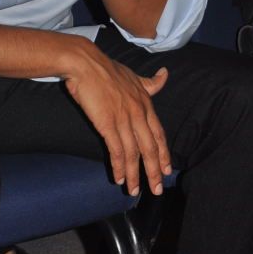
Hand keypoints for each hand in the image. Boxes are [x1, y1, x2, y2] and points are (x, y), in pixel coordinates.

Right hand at [64, 44, 170, 196]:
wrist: (85, 63)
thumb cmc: (106, 68)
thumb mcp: (133, 75)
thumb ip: (150, 82)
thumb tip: (165, 75)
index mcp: (145, 103)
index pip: (159, 133)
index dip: (163, 153)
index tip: (167, 169)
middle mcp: (138, 113)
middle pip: (150, 148)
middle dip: (154, 171)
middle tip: (157, 189)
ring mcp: (123, 119)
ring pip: (134, 153)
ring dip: (135, 174)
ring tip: (134, 190)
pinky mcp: (107, 124)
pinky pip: (117, 150)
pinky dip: (119, 166)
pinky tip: (118, 178)